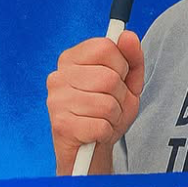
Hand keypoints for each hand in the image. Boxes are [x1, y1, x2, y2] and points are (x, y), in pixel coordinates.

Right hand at [46, 30, 143, 174]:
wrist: (88, 151)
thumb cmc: (107, 112)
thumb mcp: (127, 83)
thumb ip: (132, 58)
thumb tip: (127, 35)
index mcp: (71, 58)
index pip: (105, 47)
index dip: (121, 65)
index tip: (118, 78)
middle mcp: (58, 76)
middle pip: (109, 77)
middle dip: (120, 95)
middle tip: (111, 104)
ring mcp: (56, 100)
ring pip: (107, 103)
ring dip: (115, 116)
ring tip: (104, 119)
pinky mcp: (60, 125)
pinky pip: (101, 125)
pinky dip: (106, 131)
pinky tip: (96, 132)